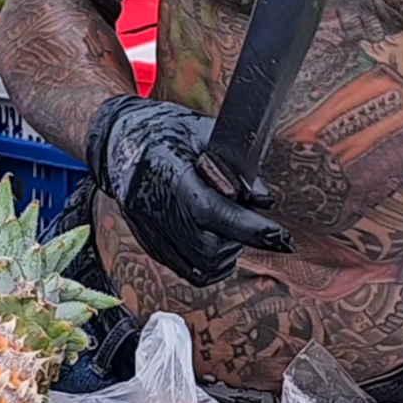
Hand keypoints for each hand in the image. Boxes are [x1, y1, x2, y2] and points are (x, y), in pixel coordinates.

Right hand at [86, 95, 292, 287]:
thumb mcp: (206, 134)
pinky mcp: (150, 244)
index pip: (212, 212)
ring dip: (227, 254)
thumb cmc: (167, 131)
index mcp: (168, 175)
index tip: (282, 238)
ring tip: (232, 229)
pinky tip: (219, 243)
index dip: (250, 229)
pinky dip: (211, 265)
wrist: (121, 140)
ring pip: (200, 267)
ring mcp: (149, 231)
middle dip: (239, 239)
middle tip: (250, 221)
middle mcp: (154, 208)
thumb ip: (238, 167)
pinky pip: (187, 271)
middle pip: (208, 247)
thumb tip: (264, 200)